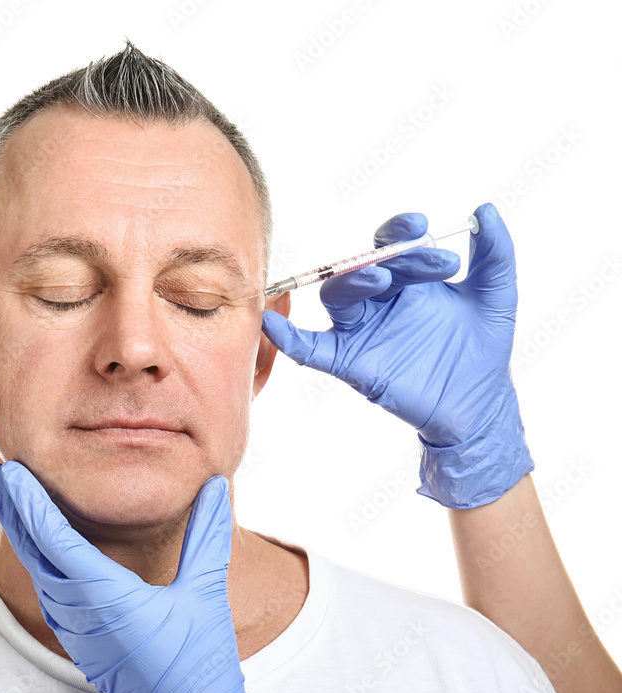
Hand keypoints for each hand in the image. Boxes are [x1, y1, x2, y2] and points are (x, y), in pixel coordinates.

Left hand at [0, 461, 278, 692]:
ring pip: (39, 576)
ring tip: (13, 502)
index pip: (54, 539)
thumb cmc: (200, 660)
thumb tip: (213, 484)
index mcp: (107, 596)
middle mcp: (82, 614)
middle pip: (34, 554)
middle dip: (13, 511)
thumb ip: (207, 534)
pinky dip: (39, 564)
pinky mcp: (82, 646)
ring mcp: (77, 634)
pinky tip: (41, 551)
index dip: (29, 502)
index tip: (10, 474)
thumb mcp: (207, 590)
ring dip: (24, 536)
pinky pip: (50, 596)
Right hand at [261, 203, 532, 507]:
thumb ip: (495, 254)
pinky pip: (312, 349)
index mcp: (407, 279)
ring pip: (338, 297)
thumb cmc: (483, 348)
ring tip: (379, 277)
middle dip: (386, 258)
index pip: (392, 245)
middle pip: (363, 267)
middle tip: (422, 258)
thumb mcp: (497, 295)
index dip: (401, 232)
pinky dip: (289, 338)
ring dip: (352, 282)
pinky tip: (273, 324)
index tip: (422, 226)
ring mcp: (362, 330)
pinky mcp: (351, 362)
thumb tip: (485, 211)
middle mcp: (379, 300)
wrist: (479, 404)